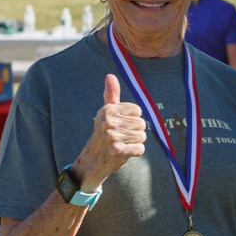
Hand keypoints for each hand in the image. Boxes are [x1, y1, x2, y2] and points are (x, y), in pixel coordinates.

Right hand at [76, 74, 145, 188]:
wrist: (94, 159)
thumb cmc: (105, 133)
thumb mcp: (107, 112)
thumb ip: (111, 94)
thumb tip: (110, 75)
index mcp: (108, 110)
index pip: (138, 110)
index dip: (133, 119)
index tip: (121, 124)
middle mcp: (108, 122)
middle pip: (141, 124)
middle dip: (135, 132)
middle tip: (121, 137)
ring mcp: (111, 137)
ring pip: (142, 136)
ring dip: (135, 142)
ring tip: (122, 144)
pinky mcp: (117, 151)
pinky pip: (140, 149)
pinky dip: (136, 152)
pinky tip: (124, 152)